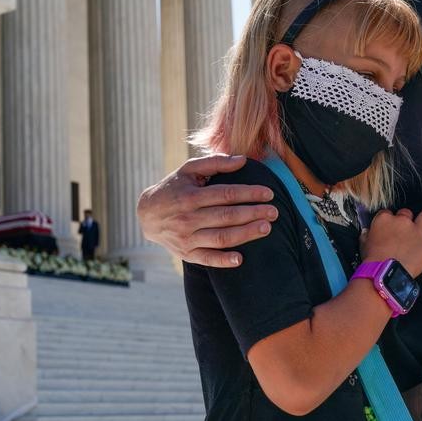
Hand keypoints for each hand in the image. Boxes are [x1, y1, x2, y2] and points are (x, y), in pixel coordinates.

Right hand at [136, 154, 277, 266]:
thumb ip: (215, 163)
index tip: (268, 193)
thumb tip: (242, 160)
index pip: (226, 194)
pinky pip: (207, 259)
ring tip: (266, 228)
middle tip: (274, 212)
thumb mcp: (188, 170)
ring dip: (246, 234)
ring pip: (221, 237)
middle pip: (227, 216)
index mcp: (191, 196)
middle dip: (253, 213)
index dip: (249, 193)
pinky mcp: (186, 253)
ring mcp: (187, 238)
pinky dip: (223, 260)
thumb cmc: (173, 188)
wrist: (147, 214)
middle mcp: (188, 218)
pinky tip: (240, 259)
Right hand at [362, 208, 421, 276]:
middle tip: (405, 226)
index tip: (389, 225)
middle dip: (406, 218)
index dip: (389, 219)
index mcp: (385, 219)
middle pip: (407, 213)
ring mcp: (418, 231)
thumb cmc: (372, 259)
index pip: (387, 213)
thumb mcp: (364, 244)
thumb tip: (366, 232)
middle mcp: (402, 221)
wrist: (386, 271)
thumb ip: (366, 236)